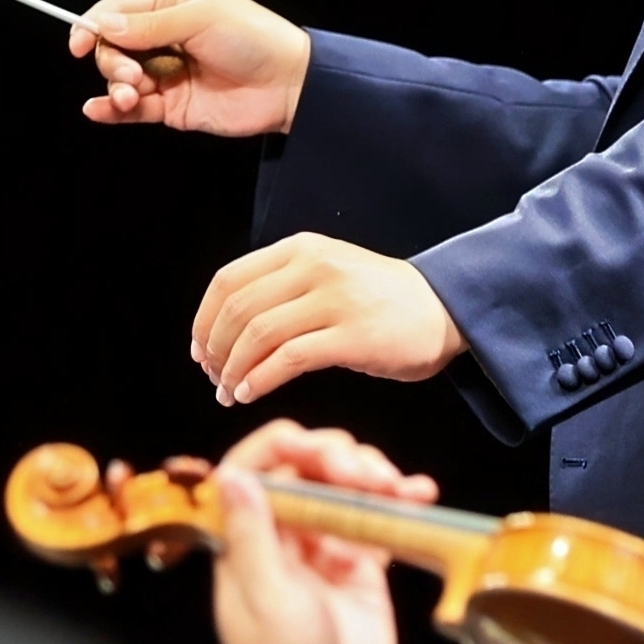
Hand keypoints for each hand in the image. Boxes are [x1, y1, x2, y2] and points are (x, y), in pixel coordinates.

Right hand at [71, 0, 312, 135]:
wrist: (289, 85)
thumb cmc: (253, 38)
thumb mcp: (201, 19)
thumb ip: (150, 25)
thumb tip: (103, 25)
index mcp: (169, 3)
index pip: (116, 10)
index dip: (92, 25)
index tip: (78, 43)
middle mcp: (162, 36)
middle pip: (112, 46)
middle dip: (111, 61)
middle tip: (132, 75)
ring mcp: (166, 72)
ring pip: (120, 79)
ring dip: (117, 87)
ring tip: (133, 96)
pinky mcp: (171, 106)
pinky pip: (133, 109)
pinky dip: (111, 110)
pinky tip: (97, 111)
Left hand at [192, 235, 466, 406]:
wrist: (444, 309)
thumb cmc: (380, 300)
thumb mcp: (327, 273)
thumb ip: (282, 287)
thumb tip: (224, 327)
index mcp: (301, 249)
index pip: (229, 280)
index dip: (204, 320)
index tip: (199, 351)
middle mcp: (315, 267)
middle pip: (238, 309)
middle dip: (215, 350)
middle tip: (214, 378)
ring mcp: (335, 299)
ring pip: (259, 334)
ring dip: (234, 370)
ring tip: (229, 393)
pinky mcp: (353, 335)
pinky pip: (289, 359)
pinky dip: (260, 379)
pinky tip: (251, 394)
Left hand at [208, 420, 424, 643]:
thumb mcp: (267, 599)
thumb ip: (253, 535)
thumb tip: (233, 474)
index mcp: (245, 538)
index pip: (256, 469)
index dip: (285, 447)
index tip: (316, 448)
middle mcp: (282, 535)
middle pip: (306, 468)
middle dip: (337, 457)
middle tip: (367, 475)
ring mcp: (324, 546)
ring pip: (344, 485)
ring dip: (371, 473)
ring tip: (396, 485)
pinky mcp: (362, 564)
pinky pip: (378, 517)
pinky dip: (399, 500)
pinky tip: (418, 492)